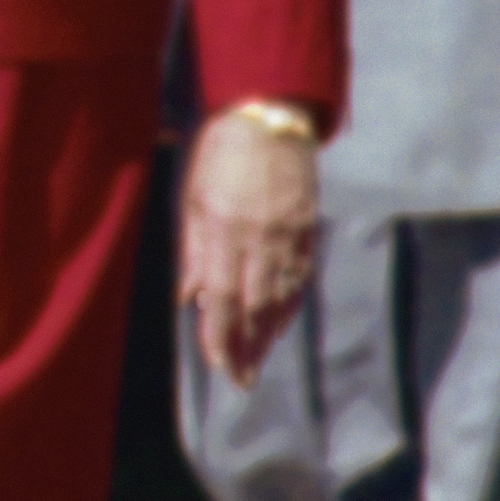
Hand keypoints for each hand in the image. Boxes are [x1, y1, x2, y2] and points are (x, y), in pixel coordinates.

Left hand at [179, 103, 321, 386]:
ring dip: (268, 335)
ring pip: (281, 299)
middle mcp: (261, 240)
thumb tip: (190, 298)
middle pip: (256, 307)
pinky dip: (289, 307)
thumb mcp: (192, 197)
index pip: (225, 299)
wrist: (270, 121)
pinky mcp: (309, 233)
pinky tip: (280, 325)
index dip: (222, 338)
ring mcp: (290, 238)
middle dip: (248, 348)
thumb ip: (193, 251)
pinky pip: (300, 280)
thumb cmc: (220, 154)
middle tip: (241, 378)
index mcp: (226, 230)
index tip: (221, 367)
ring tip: (257, 360)